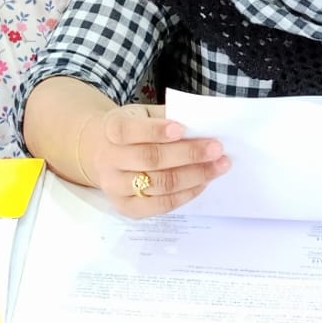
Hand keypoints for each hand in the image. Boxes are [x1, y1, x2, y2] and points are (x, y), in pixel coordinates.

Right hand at [87, 104, 230, 217]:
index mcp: (110, 129)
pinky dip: (185, 195)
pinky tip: (202, 183)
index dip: (155, 131)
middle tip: (216, 149)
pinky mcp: (126, 208)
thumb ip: (167, 117)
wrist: (103, 152)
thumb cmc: (134, 130)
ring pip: (158, 185)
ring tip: (218, 167)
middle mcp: (108, 160)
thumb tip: (203, 126)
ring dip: (194, 176)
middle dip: (188, 154)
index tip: (182, 129)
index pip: (129, 131)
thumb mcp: (143, 114)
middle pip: (149, 159)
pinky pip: (159, 206)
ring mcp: (114, 187)